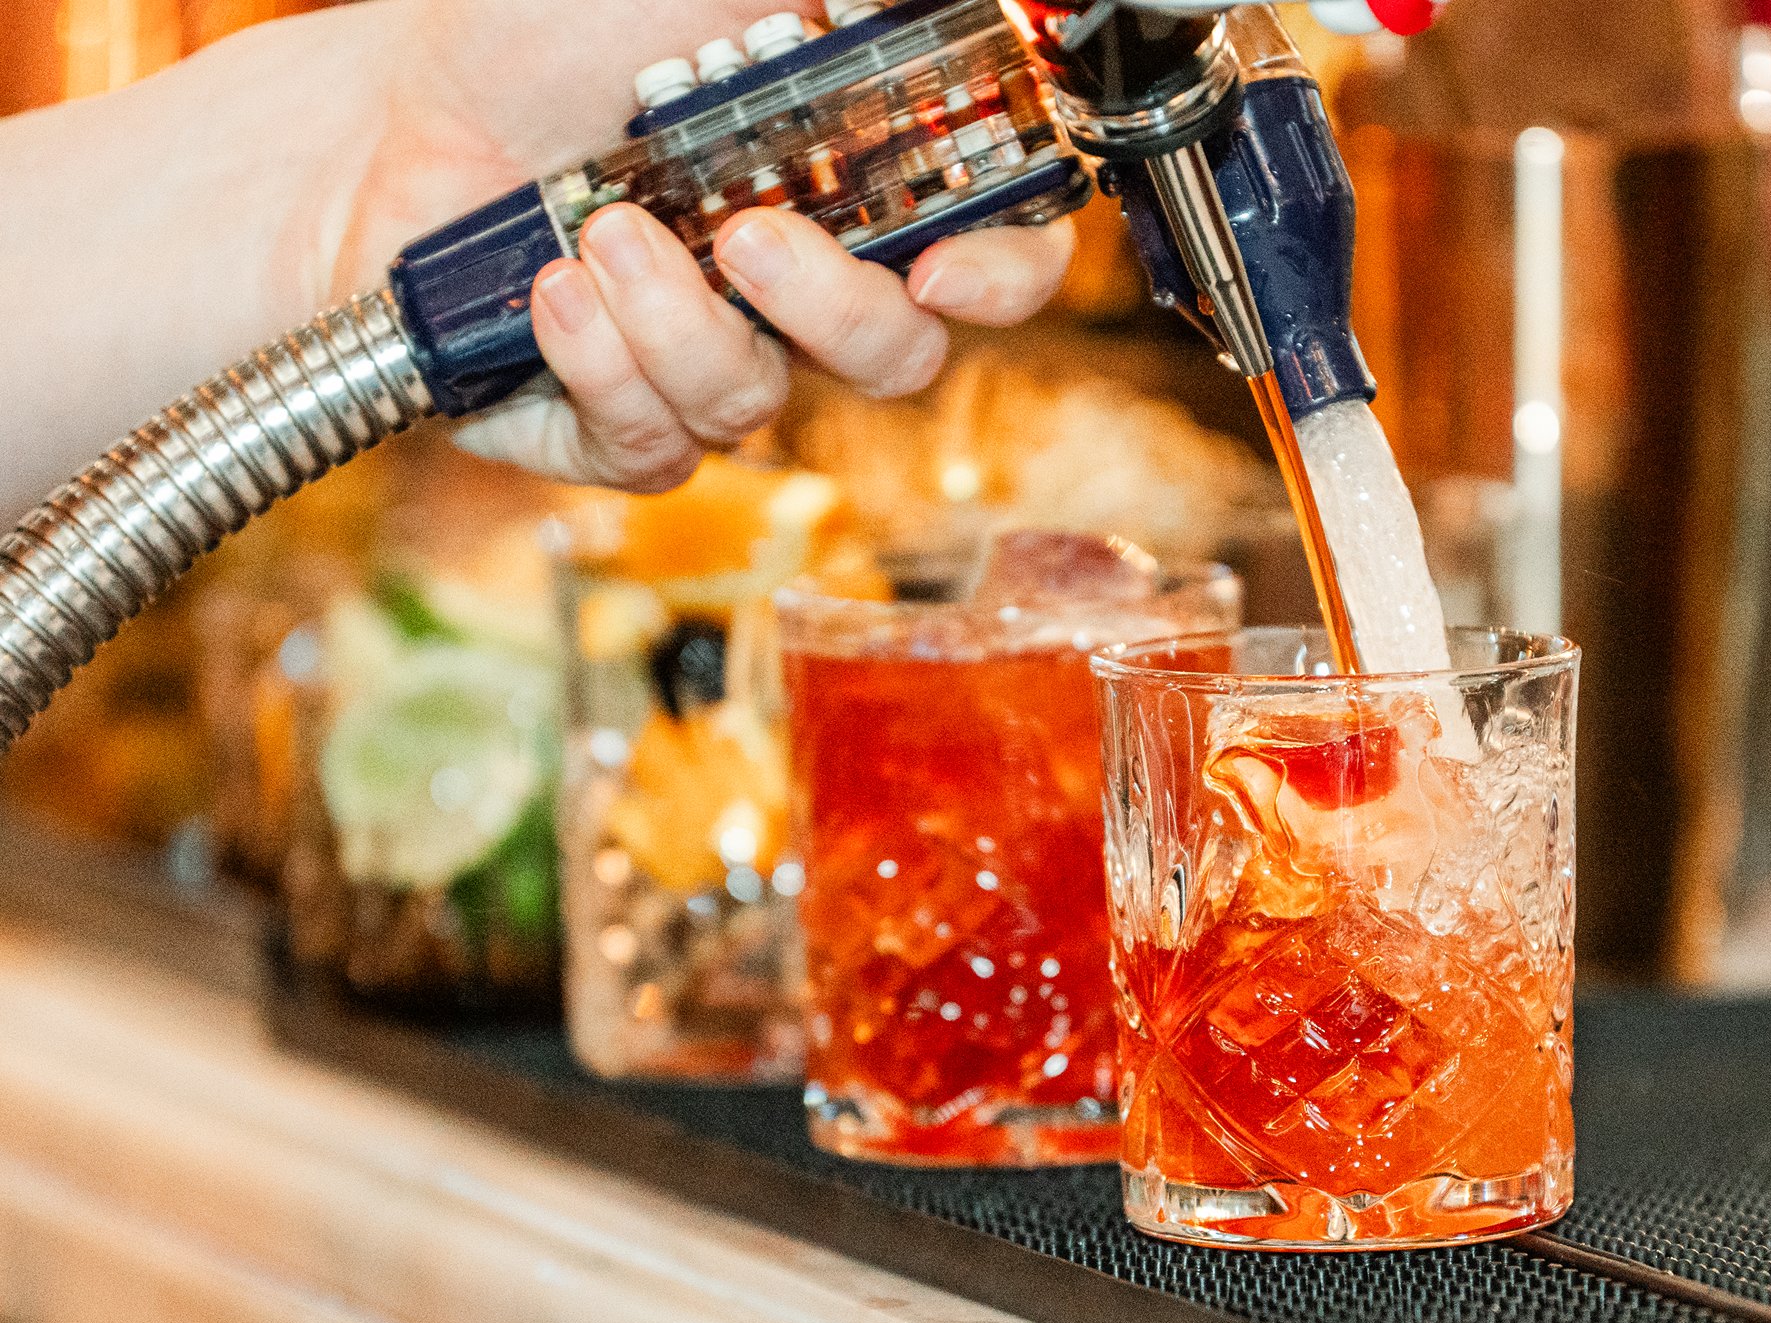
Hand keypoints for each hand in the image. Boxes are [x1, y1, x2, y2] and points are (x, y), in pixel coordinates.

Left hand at [327, 0, 1074, 490]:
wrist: (381, 119)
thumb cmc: (535, 38)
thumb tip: (938, 0)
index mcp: (850, 186)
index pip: (992, 256)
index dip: (1004, 276)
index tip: (951, 265)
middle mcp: (797, 290)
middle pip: (900, 358)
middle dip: (833, 309)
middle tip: (752, 237)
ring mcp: (712, 364)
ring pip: (760, 405)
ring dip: (677, 321)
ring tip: (597, 231)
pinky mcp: (623, 429)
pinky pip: (658, 445)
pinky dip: (601, 365)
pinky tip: (551, 293)